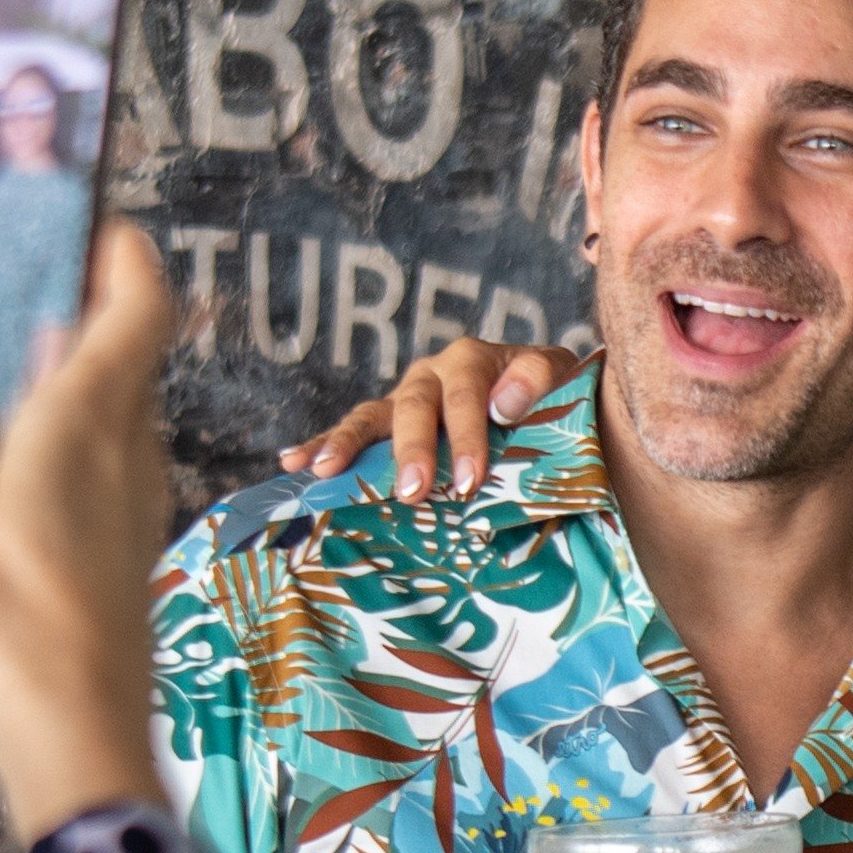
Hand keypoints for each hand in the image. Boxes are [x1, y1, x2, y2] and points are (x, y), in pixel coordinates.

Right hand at [0, 224, 178, 843]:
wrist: (72, 731)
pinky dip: (54, 447)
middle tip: (9, 286)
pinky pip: (92, 472)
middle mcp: (127, 450)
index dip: (122, 252)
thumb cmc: (9, 614)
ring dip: (59, 385)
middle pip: (121, 355)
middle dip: (74, 312)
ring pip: (105, 417)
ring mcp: (130, 505)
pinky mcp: (117, 553)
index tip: (93, 221)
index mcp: (88, 414)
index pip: (138, 302)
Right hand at [277, 337, 577, 497]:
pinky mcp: (387, 423)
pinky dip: (321, 445)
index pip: (466, 398)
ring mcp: (404, 398)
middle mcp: (431, 374)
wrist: (544, 397)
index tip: (470, 480)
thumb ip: (538, 379)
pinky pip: (351, 433)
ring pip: (371, 417)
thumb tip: (504, 401)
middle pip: (414, 407)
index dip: (466, 438)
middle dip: (411, 450)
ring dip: (346, 444)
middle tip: (412, 491)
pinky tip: (292, 463)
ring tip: (323, 471)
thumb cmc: (551, 396)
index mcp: (473, 360)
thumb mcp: (560, 380)